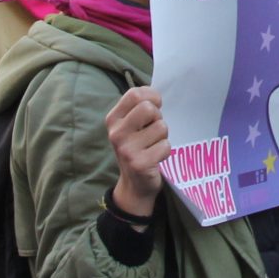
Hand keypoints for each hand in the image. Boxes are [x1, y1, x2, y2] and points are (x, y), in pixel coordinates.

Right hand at [104, 87, 169, 214]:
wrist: (134, 183)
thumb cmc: (137, 146)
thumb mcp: (131, 125)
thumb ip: (140, 107)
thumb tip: (154, 95)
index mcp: (113, 119)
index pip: (135, 94)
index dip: (151, 97)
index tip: (155, 106)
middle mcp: (116, 133)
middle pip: (149, 108)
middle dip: (158, 118)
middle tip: (152, 130)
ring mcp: (126, 149)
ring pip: (161, 127)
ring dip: (162, 136)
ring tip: (152, 145)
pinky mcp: (139, 163)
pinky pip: (165, 146)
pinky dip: (165, 151)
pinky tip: (155, 158)